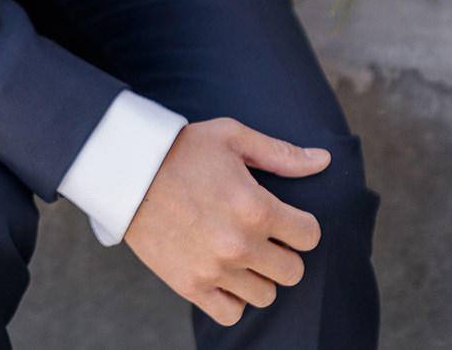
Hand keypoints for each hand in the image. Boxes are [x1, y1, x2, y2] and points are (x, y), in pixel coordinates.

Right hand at [123, 118, 328, 325]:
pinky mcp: (190, 285)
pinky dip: (233, 298)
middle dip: (285, 252)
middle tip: (265, 235)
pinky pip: (231, 313)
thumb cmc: (183, 149)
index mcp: (255, 207)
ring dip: (260, 275)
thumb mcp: (232, 137)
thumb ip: (280, 154)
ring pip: (266, 295)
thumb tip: (322, 161)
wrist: (128, 170)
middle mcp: (239, 244)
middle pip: (293, 271)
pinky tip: (226, 274)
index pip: (310, 236)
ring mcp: (214, 269)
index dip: (302, 225)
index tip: (287, 218)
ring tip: (243, 252)